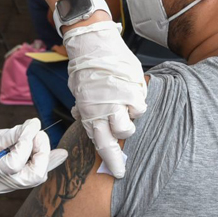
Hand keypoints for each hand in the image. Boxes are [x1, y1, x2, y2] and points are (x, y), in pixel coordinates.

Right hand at [0, 118, 67, 193]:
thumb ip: (11, 135)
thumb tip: (34, 126)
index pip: (16, 161)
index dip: (26, 141)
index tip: (31, 125)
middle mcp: (2, 183)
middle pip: (34, 175)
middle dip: (42, 153)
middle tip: (38, 135)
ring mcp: (7, 185)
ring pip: (35, 176)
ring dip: (43, 156)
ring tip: (39, 138)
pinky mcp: (10, 182)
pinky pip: (31, 175)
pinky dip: (43, 162)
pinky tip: (54, 153)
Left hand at [64, 21, 146, 177]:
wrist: (93, 43)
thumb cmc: (84, 67)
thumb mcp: (78, 92)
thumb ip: (83, 108)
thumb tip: (81, 117)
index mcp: (90, 113)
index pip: (102, 145)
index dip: (113, 161)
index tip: (119, 173)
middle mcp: (106, 110)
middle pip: (121, 136)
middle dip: (123, 137)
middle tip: (122, 130)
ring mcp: (121, 99)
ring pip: (132, 121)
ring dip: (129, 116)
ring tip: (123, 102)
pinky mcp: (134, 88)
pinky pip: (140, 104)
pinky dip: (136, 100)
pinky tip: (129, 90)